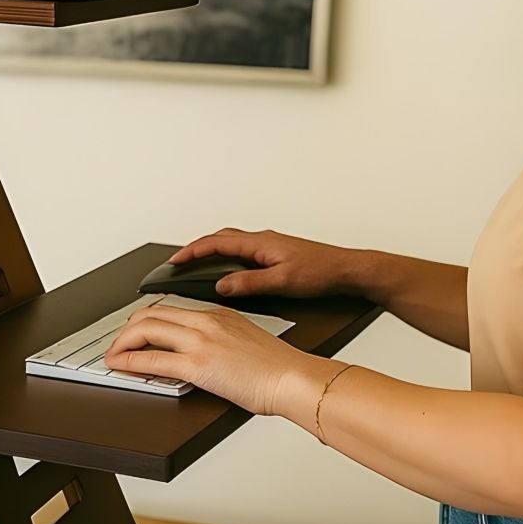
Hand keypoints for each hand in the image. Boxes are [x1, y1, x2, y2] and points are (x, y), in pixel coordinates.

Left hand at [102, 300, 318, 416]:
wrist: (293, 378)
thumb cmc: (279, 368)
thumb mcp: (247, 342)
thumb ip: (224, 341)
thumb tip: (209, 357)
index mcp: (219, 314)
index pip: (171, 308)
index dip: (146, 318)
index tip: (137, 330)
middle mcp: (207, 321)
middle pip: (151, 313)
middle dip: (127, 328)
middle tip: (119, 343)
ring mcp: (201, 341)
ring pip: (145, 329)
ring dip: (122, 342)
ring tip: (113, 355)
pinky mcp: (198, 365)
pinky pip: (152, 359)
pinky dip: (129, 361)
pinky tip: (120, 366)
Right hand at [166, 226, 357, 299]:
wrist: (347, 270)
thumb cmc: (321, 272)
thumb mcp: (282, 282)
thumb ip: (250, 283)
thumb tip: (222, 286)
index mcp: (260, 242)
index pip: (217, 242)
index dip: (192, 251)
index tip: (175, 260)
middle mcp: (263, 239)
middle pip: (220, 238)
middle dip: (197, 248)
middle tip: (179, 261)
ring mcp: (270, 245)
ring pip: (232, 242)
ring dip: (212, 250)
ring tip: (197, 263)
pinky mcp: (277, 252)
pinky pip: (243, 249)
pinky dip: (227, 256)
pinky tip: (229, 269)